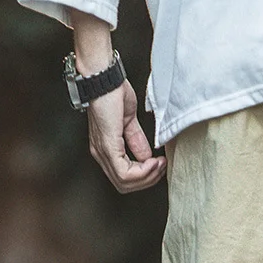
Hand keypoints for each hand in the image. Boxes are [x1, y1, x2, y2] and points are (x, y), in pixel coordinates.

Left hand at [69, 12, 165, 194]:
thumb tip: (147, 156)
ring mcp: (103, 152)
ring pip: (124, 182)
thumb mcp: (129, 120)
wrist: (104, 78)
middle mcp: (101, 153)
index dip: (143, 175)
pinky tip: (152, 161)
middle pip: (124, 185)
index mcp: (105, 148)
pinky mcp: (108, 147)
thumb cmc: (113, 91)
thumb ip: (136, 140)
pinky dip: (142, 171)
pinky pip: (124, 173)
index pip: (123, 176)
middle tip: (161, 167)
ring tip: (159, 165)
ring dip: (146, 176)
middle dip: (147, 180)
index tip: (159, 164)